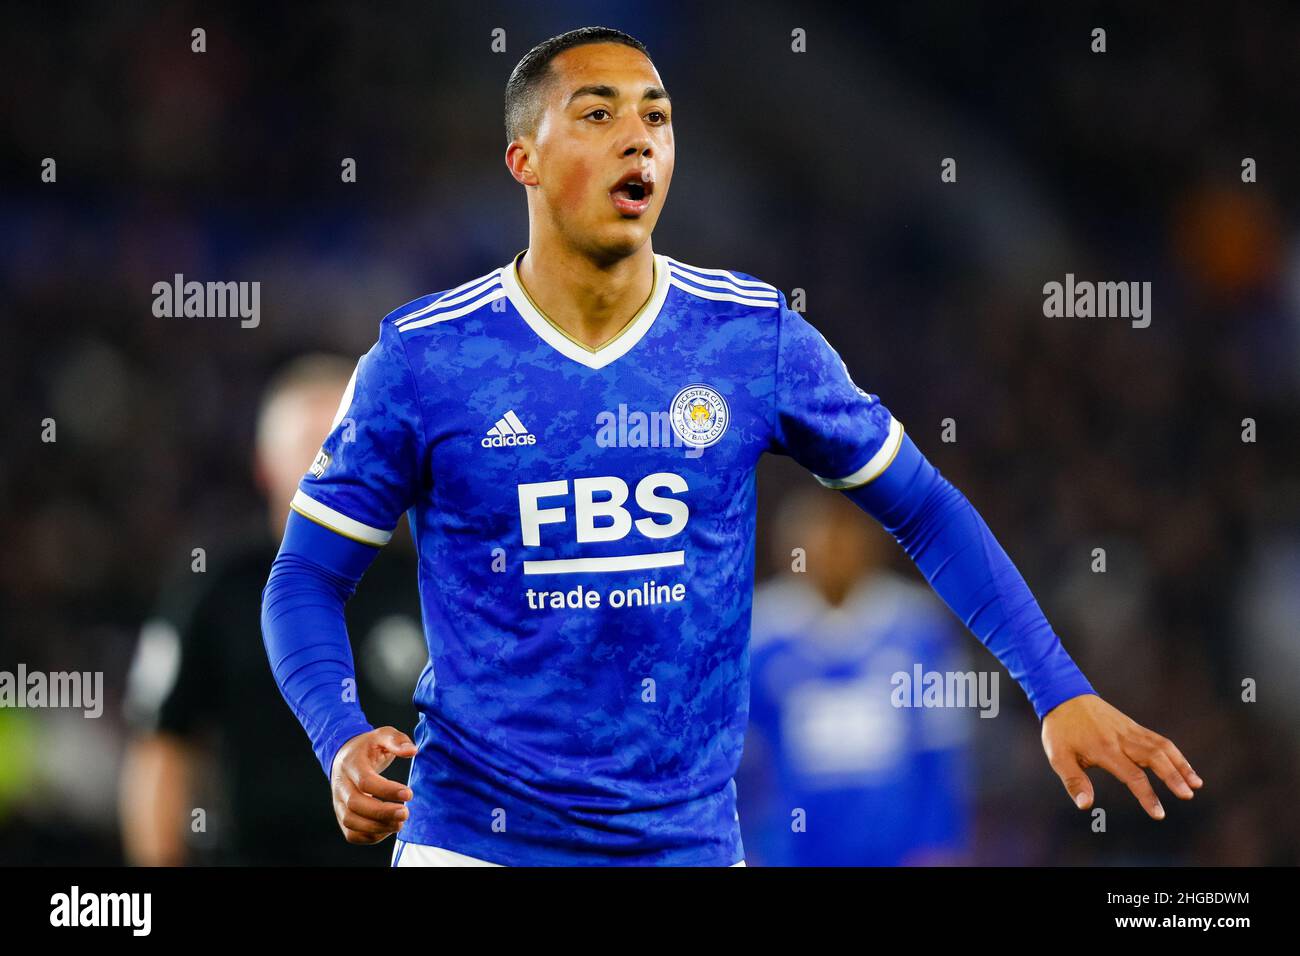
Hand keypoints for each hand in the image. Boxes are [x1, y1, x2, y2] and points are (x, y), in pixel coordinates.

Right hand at [330, 726, 416, 844]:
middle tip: (406, 813)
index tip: (409, 793)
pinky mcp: (341, 816)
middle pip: (355, 805)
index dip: (387, 790)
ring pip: (351, 822)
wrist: (345, 756)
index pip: (365, 781)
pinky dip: (369, 838)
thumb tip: (412, 751)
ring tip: (400, 824)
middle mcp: (340, 785)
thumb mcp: (383, 735)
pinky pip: (351, 834)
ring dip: (377, 827)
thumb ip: (397, 741)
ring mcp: (338, 802)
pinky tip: (388, 829)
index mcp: (351, 764)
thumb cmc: (368, 747)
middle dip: (382, 813)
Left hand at [1041, 694, 1202, 819]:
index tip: (1159, 814)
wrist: (1064, 696)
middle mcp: (1122, 739)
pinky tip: (1186, 768)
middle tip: (1188, 795)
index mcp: (1104, 749)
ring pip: (1162, 747)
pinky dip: (1175, 754)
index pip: (1132, 775)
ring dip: (1181, 765)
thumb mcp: (1058, 756)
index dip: (1147, 796)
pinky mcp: (1134, 727)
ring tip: (1197, 785)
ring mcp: (1130, 731)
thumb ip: (1074, 781)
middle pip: (1154, 758)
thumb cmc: (1060, 731)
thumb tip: (1085, 806)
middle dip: (1173, 777)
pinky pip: (1159, 740)